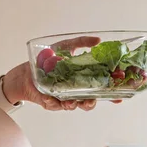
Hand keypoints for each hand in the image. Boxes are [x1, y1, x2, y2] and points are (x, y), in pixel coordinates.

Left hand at [3, 36, 121, 110]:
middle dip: (91, 103)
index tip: (119, 98)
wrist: (27, 70)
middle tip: (91, 100)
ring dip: (74, 105)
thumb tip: (98, 40)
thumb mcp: (65, 46)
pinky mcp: (50, 102)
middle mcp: (75, 91)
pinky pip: (54, 105)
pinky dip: (53, 102)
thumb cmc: (47, 59)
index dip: (110, 94)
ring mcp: (63, 98)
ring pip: (74, 106)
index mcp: (82, 80)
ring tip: (72, 102)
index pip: (99, 89)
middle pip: (88, 101)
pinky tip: (51, 99)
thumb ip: (81, 42)